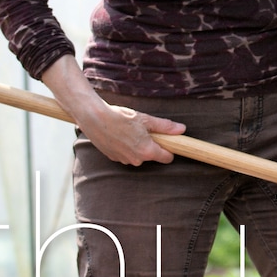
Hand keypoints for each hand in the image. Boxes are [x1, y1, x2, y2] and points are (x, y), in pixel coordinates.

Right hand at [38, 55, 186, 166]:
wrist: (94, 118)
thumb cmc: (120, 117)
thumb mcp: (145, 119)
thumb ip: (165, 126)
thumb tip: (181, 129)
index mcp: (147, 151)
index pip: (167, 158)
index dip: (169, 149)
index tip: (166, 141)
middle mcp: (136, 160)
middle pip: (151, 156)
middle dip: (150, 145)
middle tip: (143, 130)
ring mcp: (124, 160)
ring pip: (137, 155)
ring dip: (136, 146)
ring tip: (128, 131)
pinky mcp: (113, 158)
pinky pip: (125, 155)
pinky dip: (125, 147)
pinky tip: (119, 135)